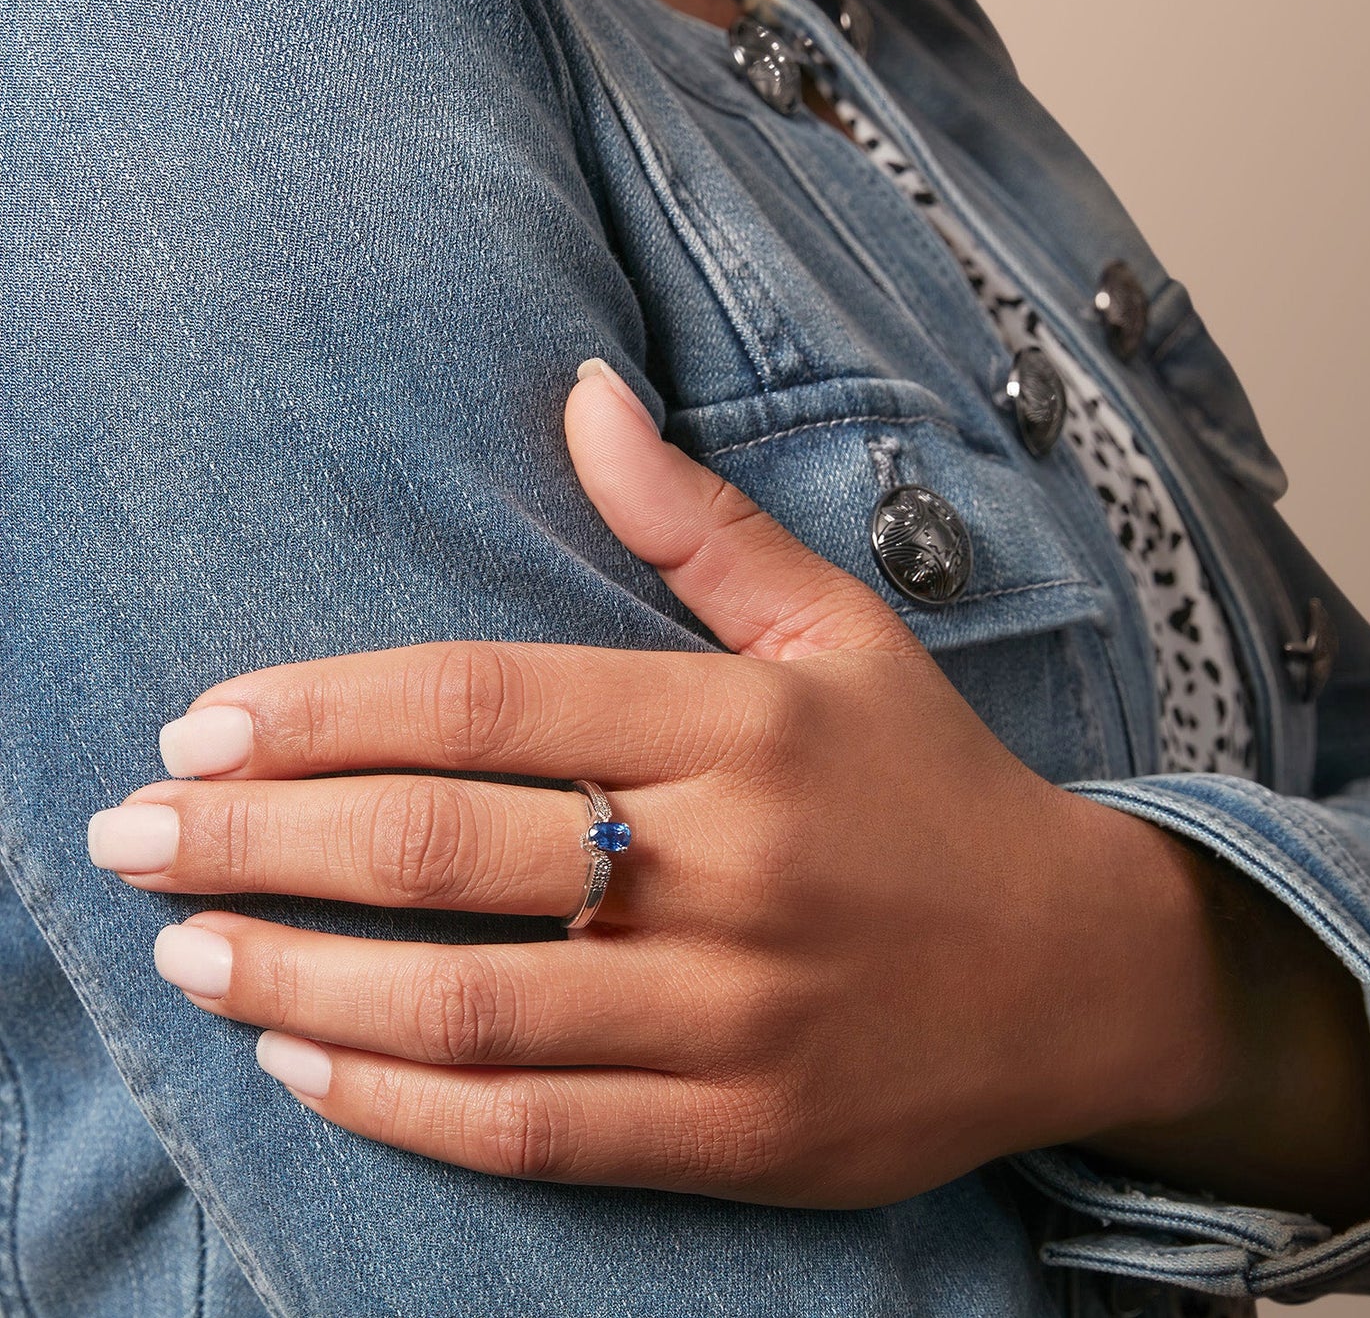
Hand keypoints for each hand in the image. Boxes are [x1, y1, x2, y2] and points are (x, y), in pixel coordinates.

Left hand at [89, 358, 1238, 1206]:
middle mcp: (734, 865)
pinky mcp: (745, 1134)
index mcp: (748, 724)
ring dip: (297, 983)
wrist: (1077, 968)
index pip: (486, 700)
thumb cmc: (936, 785)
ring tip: (190, 954)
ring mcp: (738, 1013)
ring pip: (467, 1011)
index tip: (203, 724)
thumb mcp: (842, 632)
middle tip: (135, 836)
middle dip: (256, 841)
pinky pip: (538, 1132)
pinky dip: (403, 1109)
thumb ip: (698, 522)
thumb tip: (585, 392)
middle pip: (442, 849)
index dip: (322, 709)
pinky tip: (310, 1069)